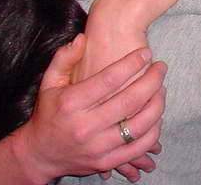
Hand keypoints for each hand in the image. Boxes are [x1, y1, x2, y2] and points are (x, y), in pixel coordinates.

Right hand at [10, 34, 165, 183]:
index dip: (132, 63)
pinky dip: (154, 131)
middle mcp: (85, 126)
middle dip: (152, 80)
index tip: (147, 53)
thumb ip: (64, 58)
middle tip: (161, 67)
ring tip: (161, 89)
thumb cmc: (48, 114)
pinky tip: (156, 116)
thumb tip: (83, 37)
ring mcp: (97, 147)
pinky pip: (139, 147)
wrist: (39, 155)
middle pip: (130, 100)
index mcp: (71, 103)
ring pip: (139, 125)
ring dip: (157, 104)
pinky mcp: (106, 162)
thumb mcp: (49, 83)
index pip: (109, 79)